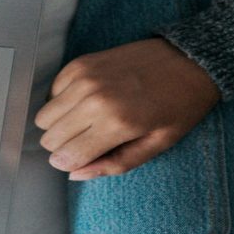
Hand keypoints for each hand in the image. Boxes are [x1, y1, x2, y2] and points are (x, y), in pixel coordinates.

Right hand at [35, 38, 219, 178]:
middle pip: (50, 138)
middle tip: (87, 142)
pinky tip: (85, 102)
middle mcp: (94, 100)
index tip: (82, 160)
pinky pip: (51, 93)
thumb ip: (114, 164)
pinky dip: (62, 102)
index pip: (66, 156)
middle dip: (64, 147)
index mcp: (116, 124)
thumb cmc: (179, 105)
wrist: (190, 60)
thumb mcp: (157, 145)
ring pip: (44, 117)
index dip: (70, 164)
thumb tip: (76, 174)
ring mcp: (85, 78)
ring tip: (85, 122)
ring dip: (59, 125)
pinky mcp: (80, 63)